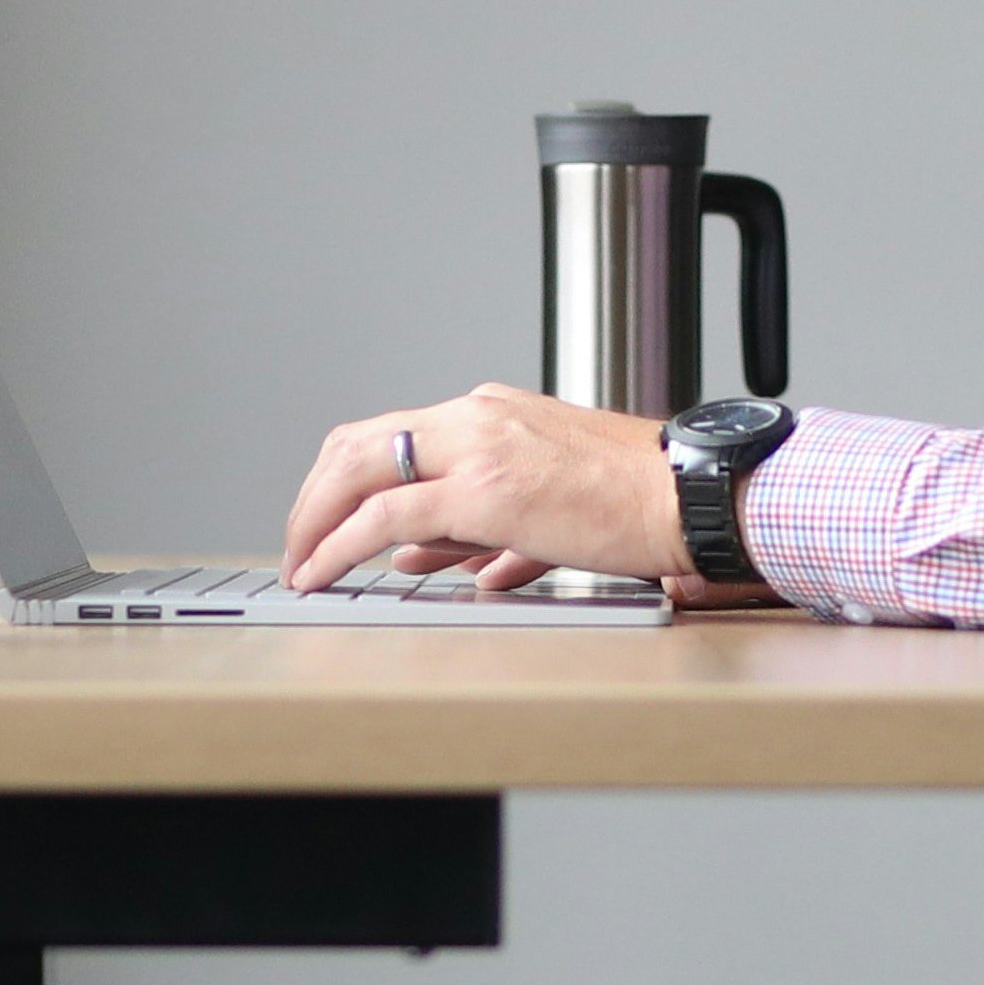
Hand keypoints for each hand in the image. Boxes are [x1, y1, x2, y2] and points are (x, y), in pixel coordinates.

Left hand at [279, 383, 692, 596]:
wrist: (687, 495)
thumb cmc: (637, 501)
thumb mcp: (544, 506)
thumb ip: (476, 530)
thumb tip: (415, 555)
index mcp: (490, 412)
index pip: (388, 432)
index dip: (341, 478)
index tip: (321, 517)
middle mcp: (475, 417)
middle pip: (356, 444)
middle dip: (312, 498)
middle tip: (296, 543)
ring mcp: (477, 449)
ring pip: (358, 473)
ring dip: (315, 522)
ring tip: (300, 565)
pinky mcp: (482, 492)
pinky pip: (385, 518)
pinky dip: (340, 545)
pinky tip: (324, 573)